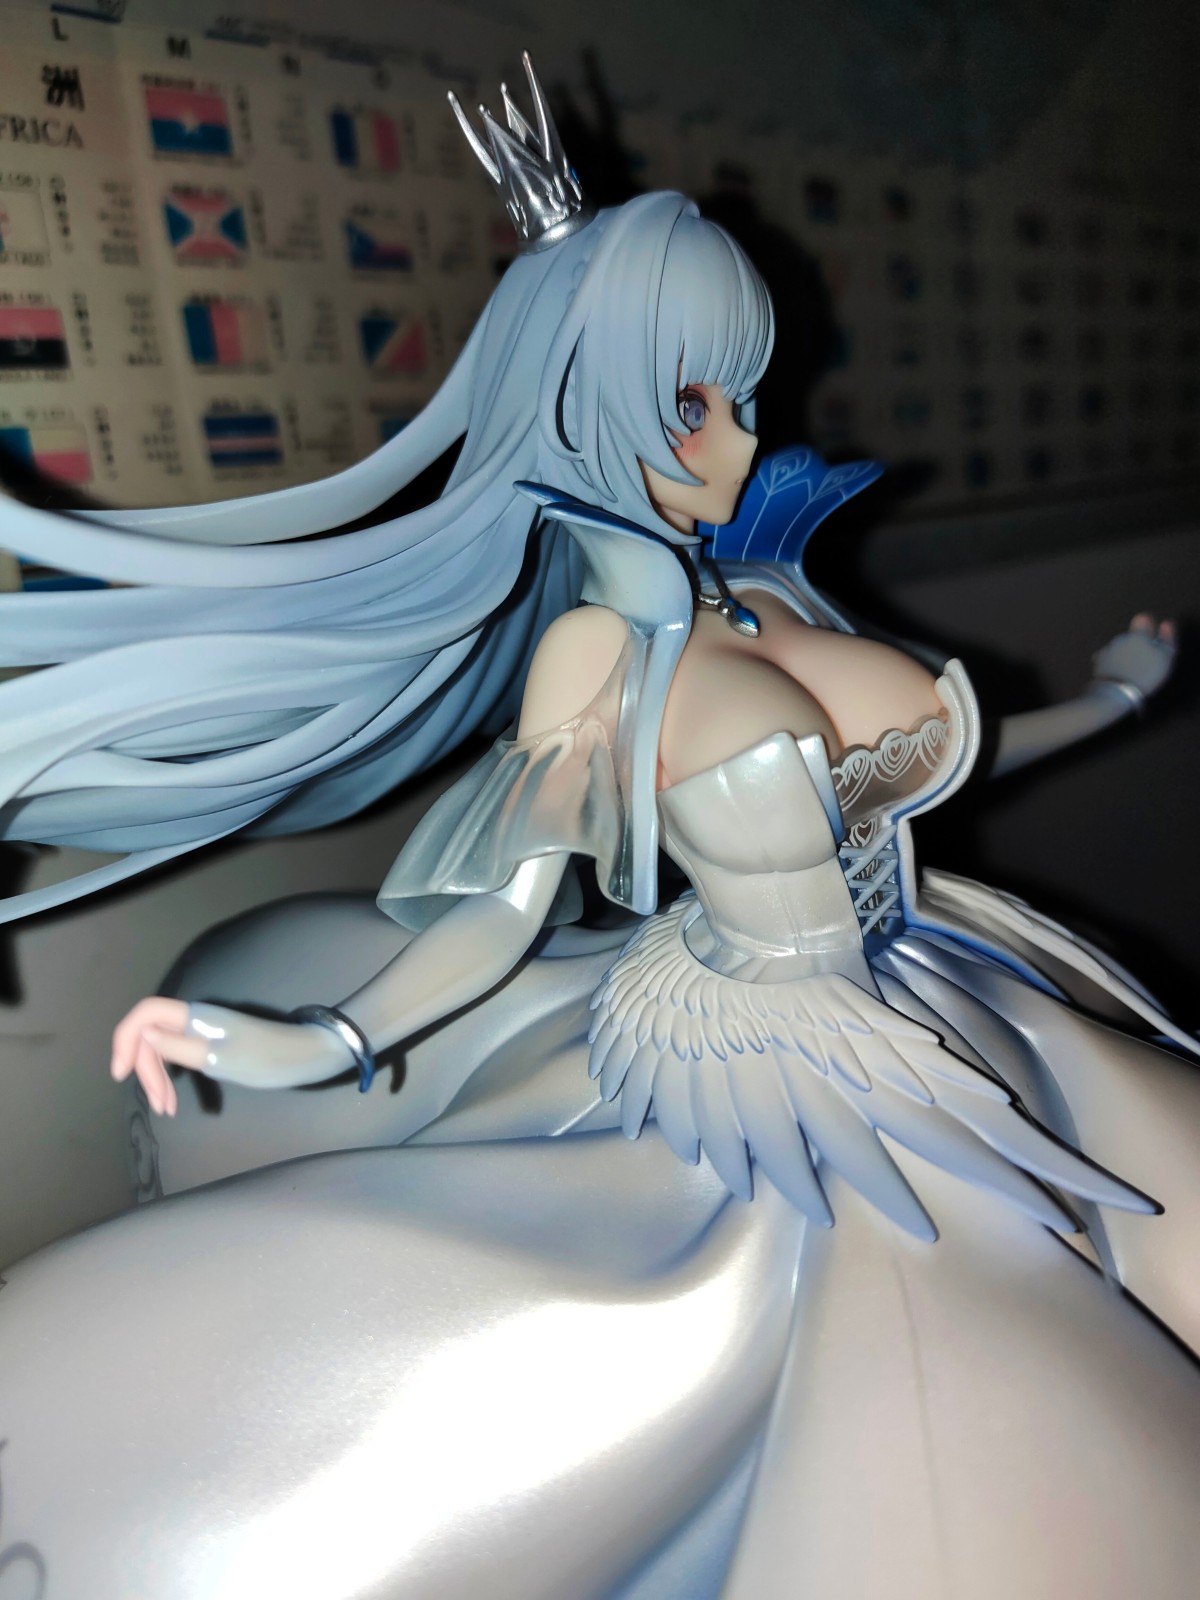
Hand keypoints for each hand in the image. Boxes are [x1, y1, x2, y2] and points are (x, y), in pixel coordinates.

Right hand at [112, 997, 346, 1109]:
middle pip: (150, 1036)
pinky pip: (178, 1055)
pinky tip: (175, 1099)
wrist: (305, 1058)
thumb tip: (144, 1037)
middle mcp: (196, 1019)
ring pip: (163, 1048)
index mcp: (195, 1016)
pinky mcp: (213, 1043)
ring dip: (158, 1078)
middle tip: (160, 1106)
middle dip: (146, 1071)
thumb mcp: (220, 1059)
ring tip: (167, 1109)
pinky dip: (172, 1077)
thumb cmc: (267, 1058)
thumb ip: (179, 1048)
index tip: (121, 1075)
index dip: (126, 1039)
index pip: (145, 1013)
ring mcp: (204, 1031)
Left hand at [1090, 613, 1176, 701]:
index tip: (1152, 638)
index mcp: (1137, 635)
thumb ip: (1167, 639)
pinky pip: (1108, 659)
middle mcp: (1120, 638)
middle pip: (1130, 636)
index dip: (1148, 626)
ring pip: (1119, 647)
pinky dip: (1113, 663)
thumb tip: (1166, 624)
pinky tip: (1118, 673)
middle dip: (1137, 644)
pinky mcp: (1098, 663)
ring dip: (1125, 654)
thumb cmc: (1145, 674)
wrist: (1117, 692)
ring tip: (1132, 670)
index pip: (1142, 619)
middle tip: (1144, 660)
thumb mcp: (1165, 657)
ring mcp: (1107, 650)